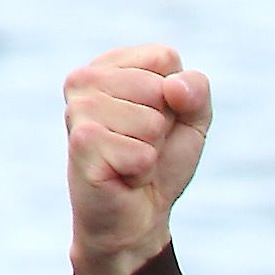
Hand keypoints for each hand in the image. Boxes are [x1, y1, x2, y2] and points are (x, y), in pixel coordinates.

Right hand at [63, 45, 209, 274]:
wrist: (137, 215)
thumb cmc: (161, 162)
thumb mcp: (192, 120)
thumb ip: (196, 91)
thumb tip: (174, 88)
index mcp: (110, 64)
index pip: (165, 58)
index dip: (177, 97)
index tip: (159, 120)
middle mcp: (85, 79)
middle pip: (160, 89)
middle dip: (164, 126)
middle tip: (143, 145)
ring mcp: (78, 109)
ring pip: (152, 122)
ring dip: (152, 150)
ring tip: (131, 160)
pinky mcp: (81, 142)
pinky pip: (142, 153)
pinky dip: (143, 171)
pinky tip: (122, 175)